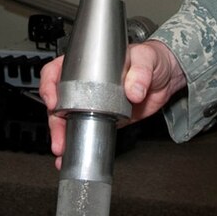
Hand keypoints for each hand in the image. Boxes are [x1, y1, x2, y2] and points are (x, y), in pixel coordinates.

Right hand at [40, 39, 186, 161]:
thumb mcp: (146, 58)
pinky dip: (77, 144)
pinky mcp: (104, 118)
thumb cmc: (152, 59)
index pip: (58, 71)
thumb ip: (140, 72)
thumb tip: (133, 90)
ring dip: (61, 136)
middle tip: (59, 138)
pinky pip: (85, 131)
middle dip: (54, 121)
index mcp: (89, 64)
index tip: (53, 101)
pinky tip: (71, 156)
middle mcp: (85, 84)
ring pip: (67, 119)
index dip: (49, 85)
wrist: (166, 78)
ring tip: (62, 151)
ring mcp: (93, 103)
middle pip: (59, 101)